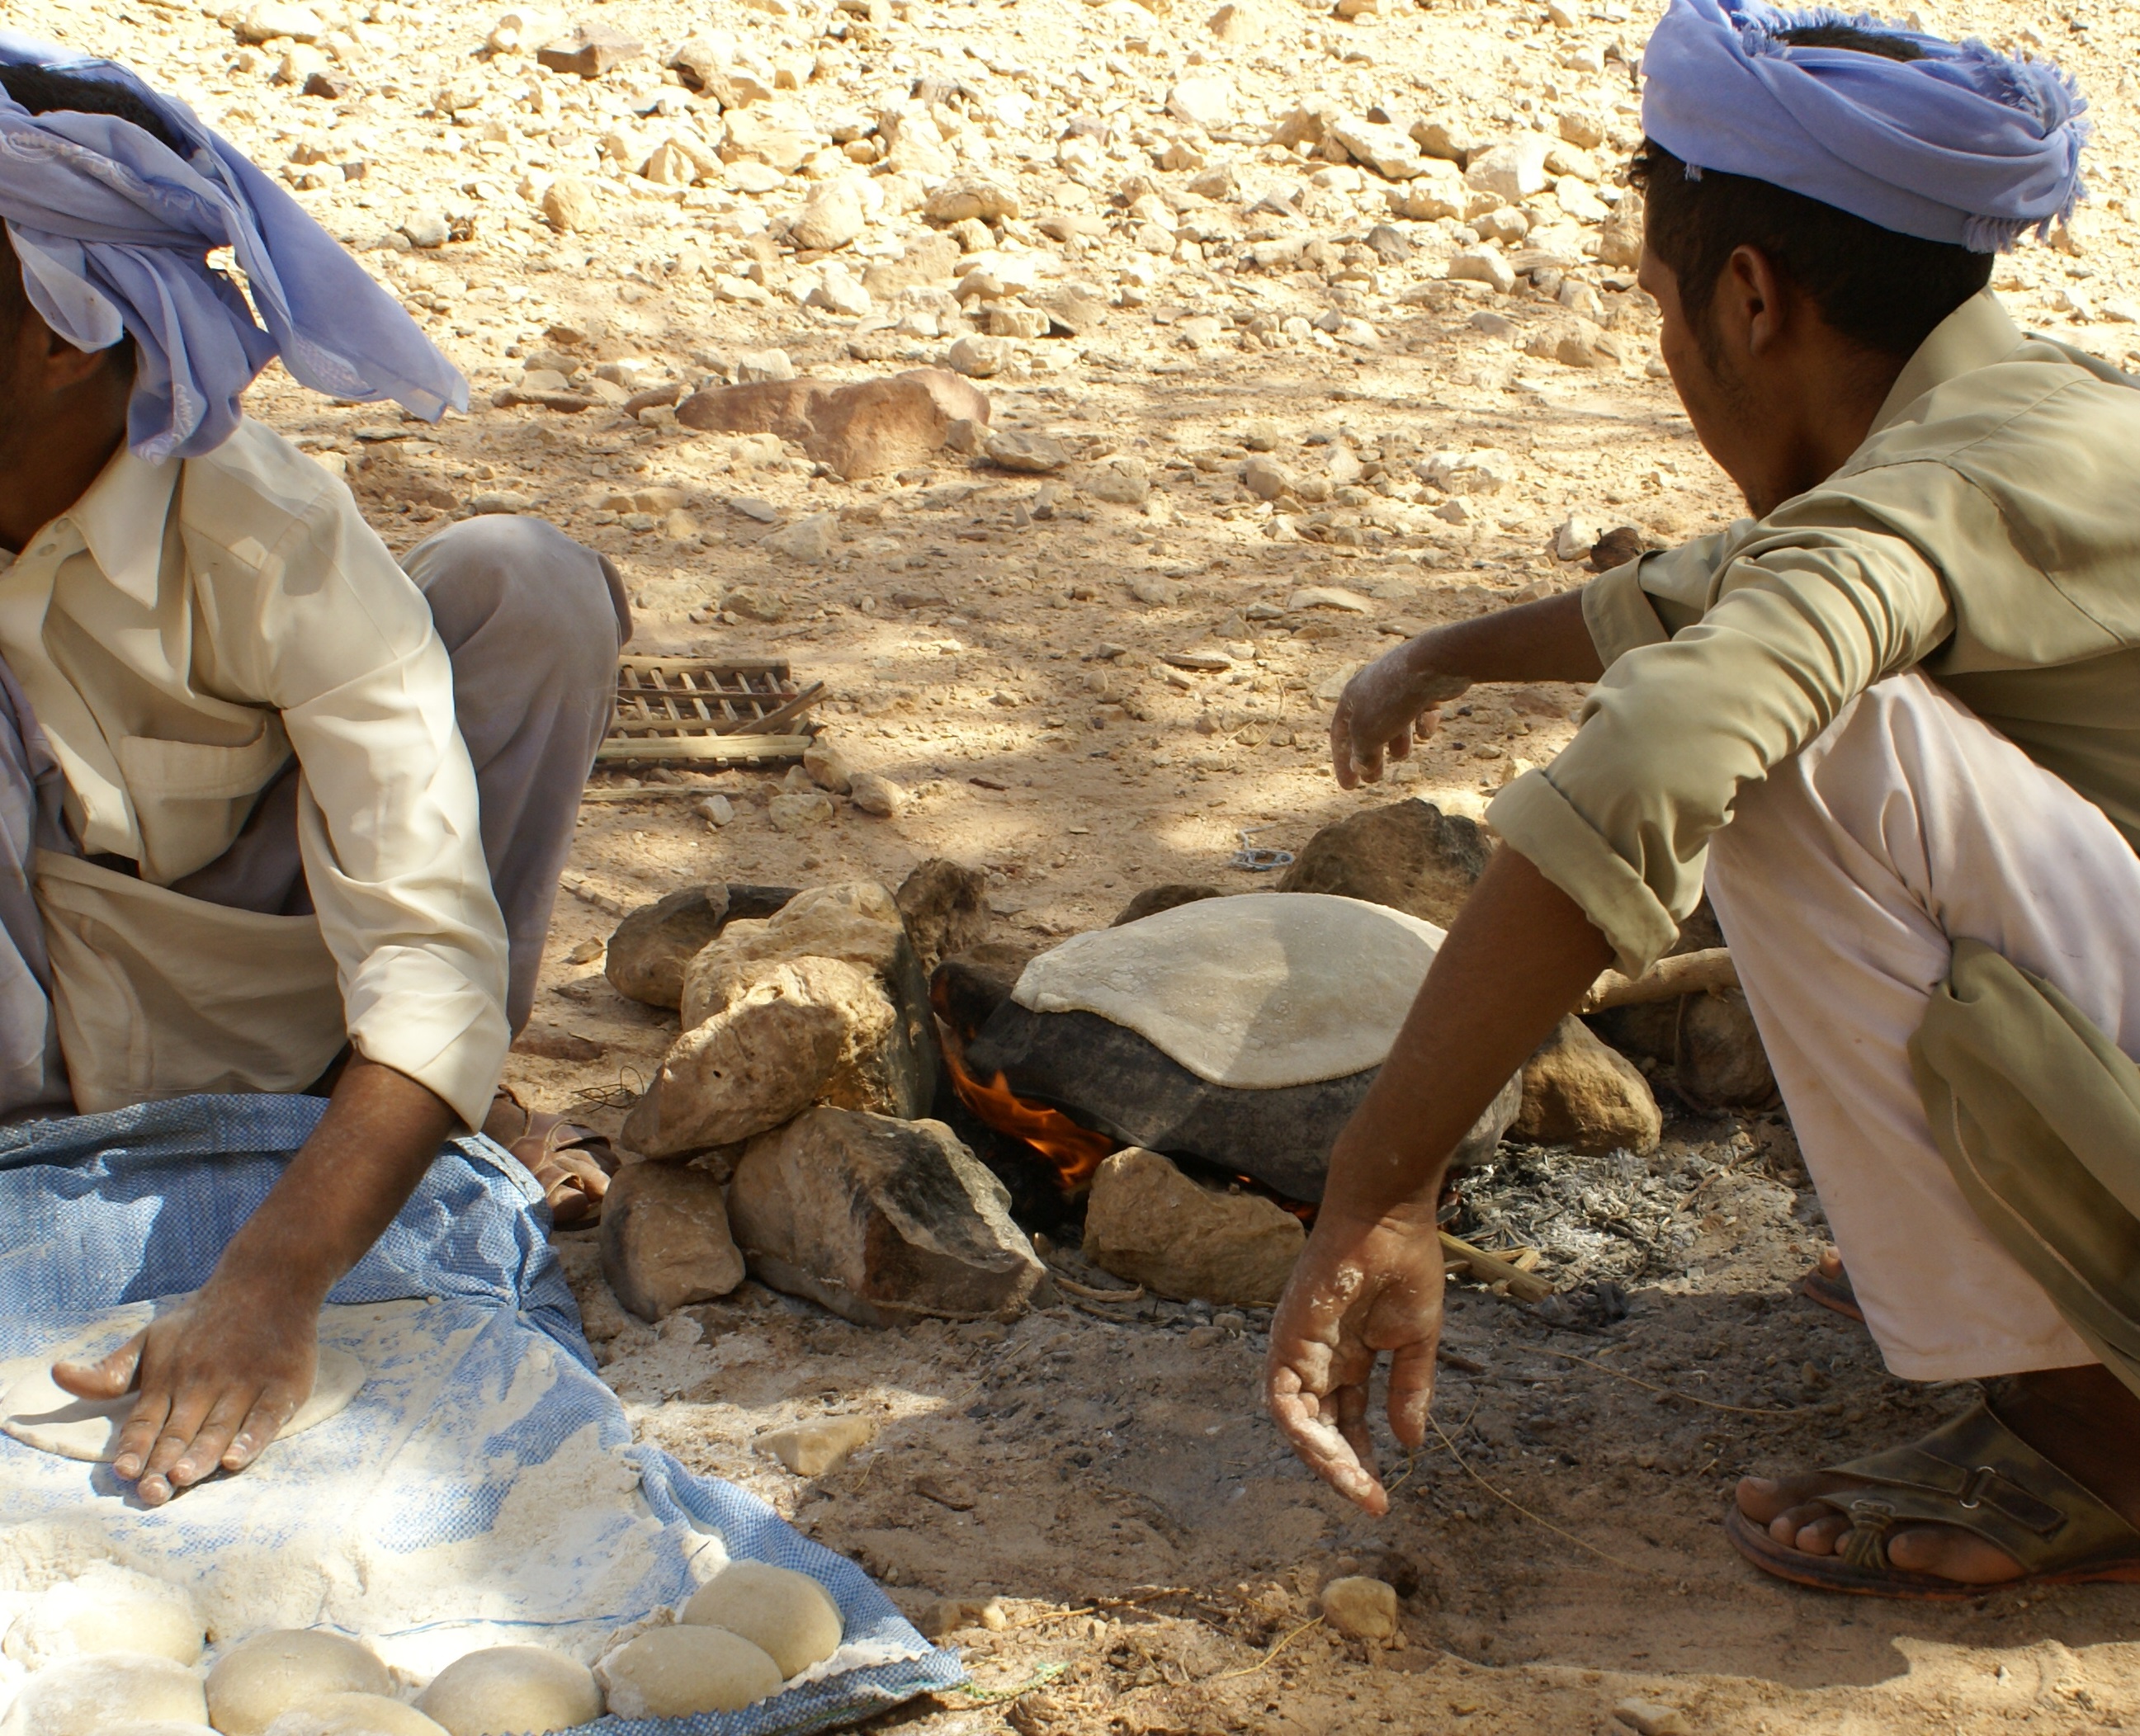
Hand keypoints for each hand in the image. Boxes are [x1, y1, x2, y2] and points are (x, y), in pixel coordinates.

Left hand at [52, 1279, 318, 1504]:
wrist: (267, 1281)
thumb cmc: (203, 1319)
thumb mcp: (150, 1339)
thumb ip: (109, 1372)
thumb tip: (57, 1374)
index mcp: (169, 1380)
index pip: (146, 1423)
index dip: (136, 1448)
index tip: (125, 1472)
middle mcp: (203, 1386)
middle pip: (180, 1434)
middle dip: (165, 1465)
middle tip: (152, 1492)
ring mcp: (244, 1386)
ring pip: (218, 1429)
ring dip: (200, 1454)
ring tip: (182, 1476)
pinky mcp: (281, 1387)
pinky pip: (264, 1420)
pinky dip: (250, 1440)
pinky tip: (234, 1459)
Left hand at [1265, 1206, 1444, 1515]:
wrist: (1388, 1220)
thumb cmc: (1405, 1267)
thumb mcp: (1414, 1342)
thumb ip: (1408, 1390)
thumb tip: (1410, 1444)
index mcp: (1347, 1357)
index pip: (1347, 1419)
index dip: (1361, 1458)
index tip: (1383, 1496)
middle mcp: (1318, 1359)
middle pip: (1321, 1428)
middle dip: (1343, 1468)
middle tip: (1371, 1501)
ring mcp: (1299, 1349)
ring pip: (1298, 1423)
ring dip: (1324, 1460)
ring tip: (1356, 1487)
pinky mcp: (1286, 1338)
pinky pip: (1283, 1398)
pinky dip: (1301, 1431)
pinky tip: (1329, 1455)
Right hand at [1329, 642, 1470, 789]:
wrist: (1433, 665)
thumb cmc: (1392, 699)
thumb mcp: (1368, 733)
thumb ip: (1362, 754)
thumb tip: (1361, 769)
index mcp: (1352, 695)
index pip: (1340, 734)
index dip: (1342, 762)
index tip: (1349, 787)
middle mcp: (1373, 688)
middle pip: (1367, 728)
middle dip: (1371, 755)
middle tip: (1375, 779)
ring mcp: (1401, 686)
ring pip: (1394, 720)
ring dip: (1396, 741)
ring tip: (1402, 755)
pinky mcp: (1427, 686)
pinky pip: (1420, 710)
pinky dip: (1422, 724)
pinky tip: (1426, 730)